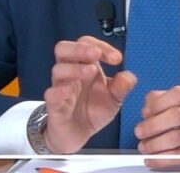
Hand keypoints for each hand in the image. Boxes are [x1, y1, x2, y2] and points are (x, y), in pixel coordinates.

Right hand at [43, 36, 136, 153]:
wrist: (78, 135)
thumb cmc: (93, 111)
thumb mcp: (114, 99)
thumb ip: (122, 86)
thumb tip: (128, 76)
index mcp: (85, 65)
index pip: (87, 44)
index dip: (102, 46)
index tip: (117, 58)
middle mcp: (70, 73)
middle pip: (63, 49)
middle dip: (80, 47)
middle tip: (96, 53)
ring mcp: (60, 88)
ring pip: (58, 69)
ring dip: (75, 67)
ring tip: (92, 71)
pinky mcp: (54, 107)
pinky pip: (51, 95)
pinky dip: (59, 91)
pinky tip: (70, 91)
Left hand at [134, 85, 179, 169]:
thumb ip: (164, 97)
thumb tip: (147, 107)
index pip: (178, 95)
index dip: (158, 103)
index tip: (145, 112)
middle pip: (177, 116)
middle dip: (153, 125)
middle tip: (140, 131)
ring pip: (177, 138)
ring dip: (155, 144)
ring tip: (144, 146)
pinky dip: (162, 159)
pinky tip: (152, 159)